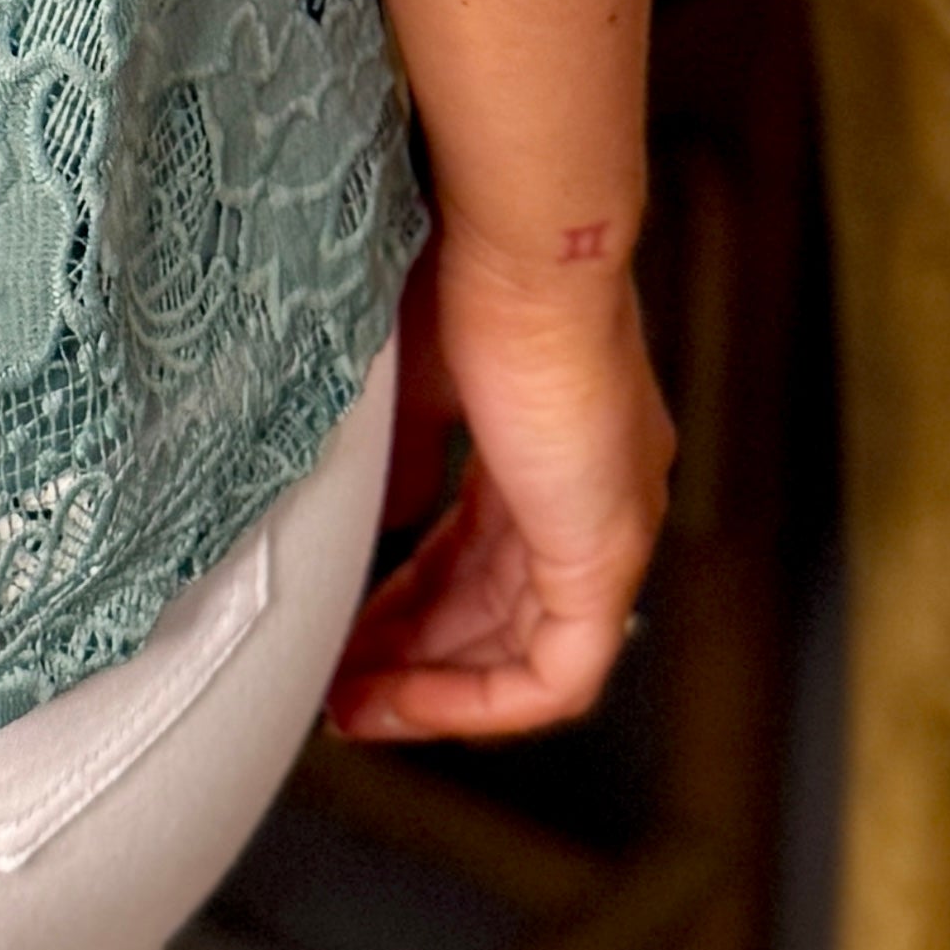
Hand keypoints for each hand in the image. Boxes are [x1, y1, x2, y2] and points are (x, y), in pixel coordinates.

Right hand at [327, 223, 672, 740]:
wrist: (524, 245)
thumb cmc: (462, 270)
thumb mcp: (417, 377)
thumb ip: (408, 458)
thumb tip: (389, 522)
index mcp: (555, 441)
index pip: (488, 549)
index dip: (417, 597)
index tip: (351, 623)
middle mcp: (594, 491)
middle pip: (501, 608)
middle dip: (415, 653)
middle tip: (341, 681)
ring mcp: (608, 527)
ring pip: (526, 650)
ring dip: (436, 686)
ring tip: (353, 704)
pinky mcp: (605, 555)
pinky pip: (554, 675)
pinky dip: (479, 700)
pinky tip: (406, 703)